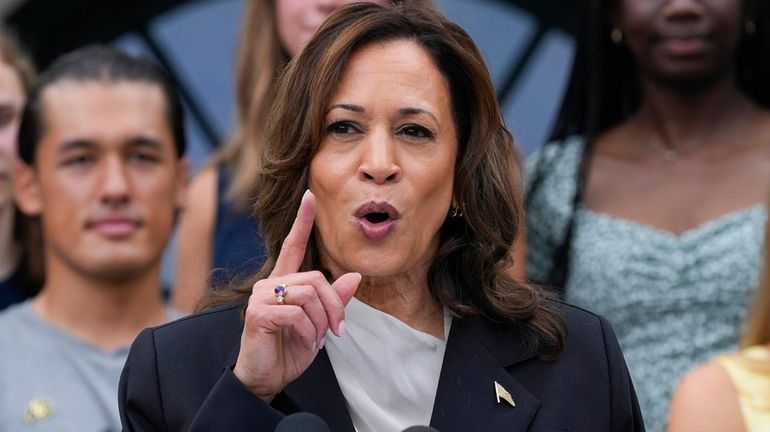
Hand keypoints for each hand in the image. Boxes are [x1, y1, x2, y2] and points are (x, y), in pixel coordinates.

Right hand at [233, 190, 359, 400]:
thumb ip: (334, 301)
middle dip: (334, 306)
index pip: (292, 246)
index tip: (310, 196)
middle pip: (316, 278)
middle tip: (337, 330)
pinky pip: (297, 313)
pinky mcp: (257, 313)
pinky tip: (305, 343)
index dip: (302, 221)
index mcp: (283, 283)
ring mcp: (261, 297)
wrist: (265, 378)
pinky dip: (308, 331)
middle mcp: (269, 284)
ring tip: (317, 340)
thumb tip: (355, 276)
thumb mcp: (319, 325)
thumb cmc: (289, 350)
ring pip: (309, 294)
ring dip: (321, 322)